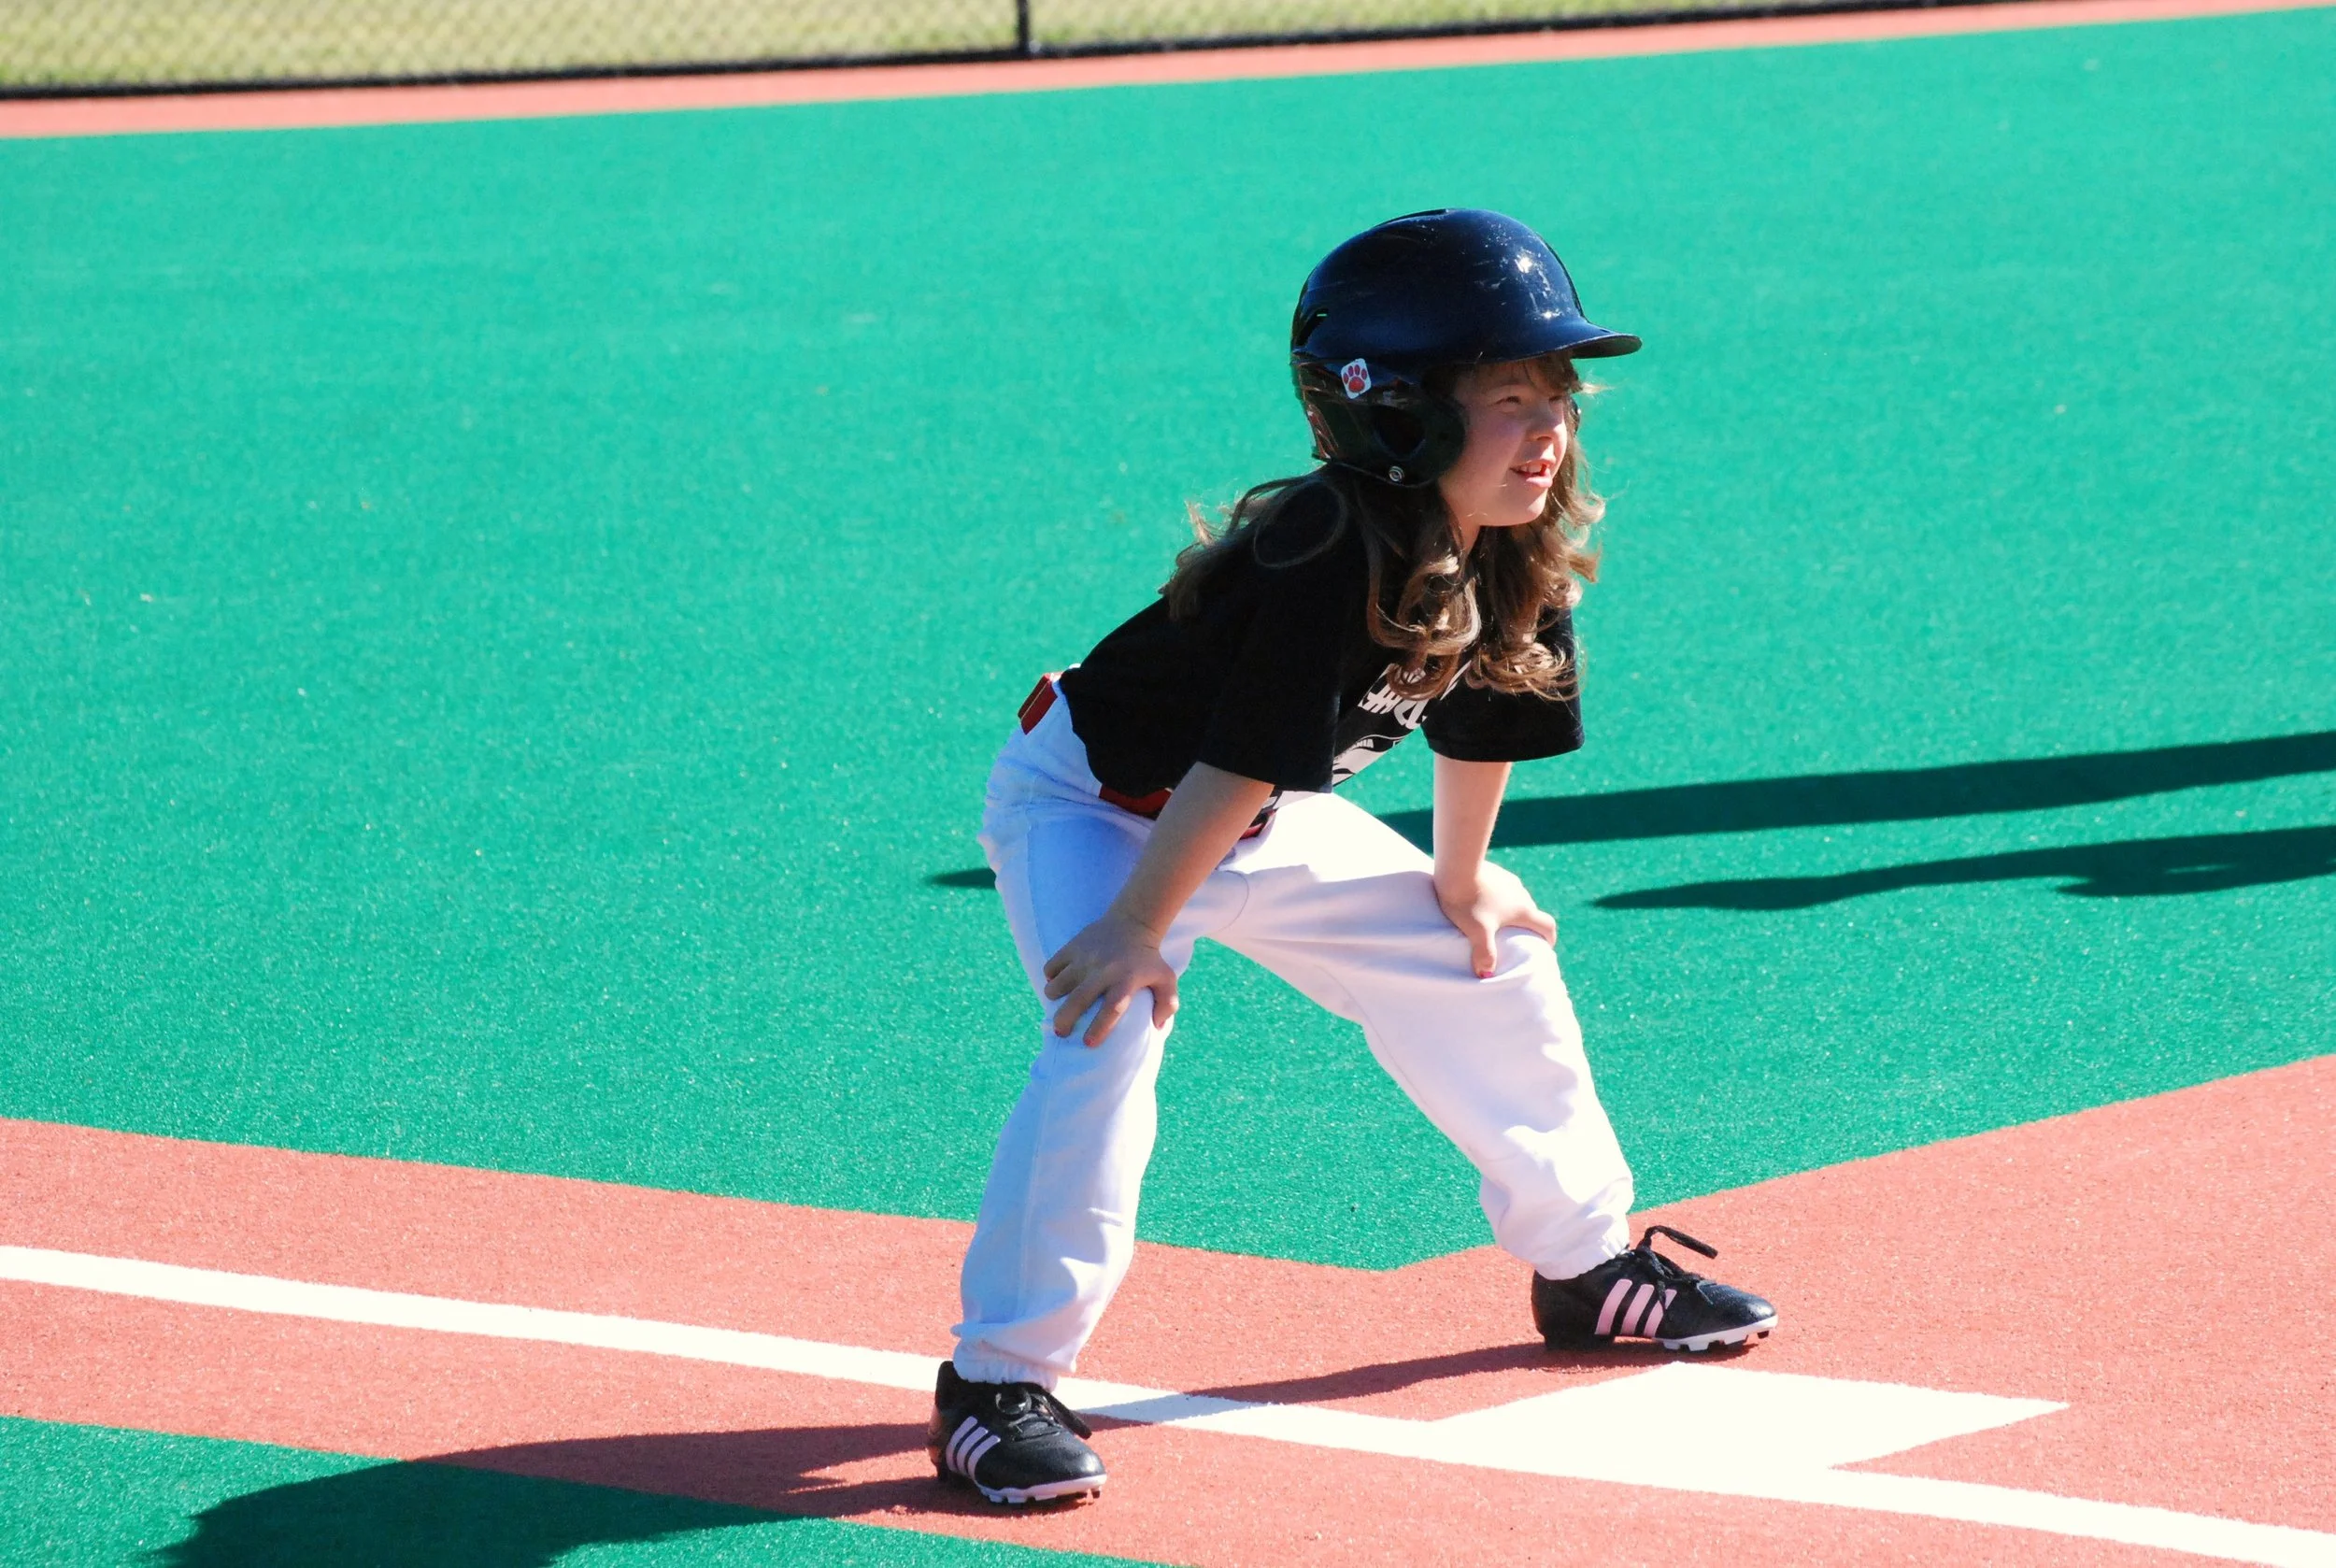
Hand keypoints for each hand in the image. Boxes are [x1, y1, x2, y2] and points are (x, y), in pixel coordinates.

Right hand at [1041, 910, 1178, 1046]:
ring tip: (1059, 1006)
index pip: (1112, 1009)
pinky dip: (1050, 977)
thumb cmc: (1148, 959)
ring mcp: (1085, 957)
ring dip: (1054, 997)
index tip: (1089, 1043)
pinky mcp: (1072, 946)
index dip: (1099, 1028)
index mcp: (1126, 980)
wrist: (1132, 922)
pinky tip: (1058, 982)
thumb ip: (1167, 1004)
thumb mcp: (1167, 979)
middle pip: (1079, 999)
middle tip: (1060, 1033)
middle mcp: (1104, 969)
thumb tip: (1158, 1027)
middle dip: (1065, 1019)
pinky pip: (1052, 966)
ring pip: (1059, 983)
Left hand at [1435, 862, 1556, 978]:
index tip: (1544, 947)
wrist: (1456, 865)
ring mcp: (1509, 880)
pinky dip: (1498, 898)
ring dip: (1511, 911)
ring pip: (1516, 899)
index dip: (1549, 938)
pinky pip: (1502, 888)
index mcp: (1523, 910)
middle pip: (1531, 912)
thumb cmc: (1467, 901)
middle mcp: (1521, 893)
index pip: (1548, 925)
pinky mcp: (1495, 871)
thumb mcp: (1477, 932)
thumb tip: (1486, 975)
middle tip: (1514, 938)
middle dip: (1527, 926)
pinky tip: (1481, 901)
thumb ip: (1484, 954)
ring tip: (1495, 921)